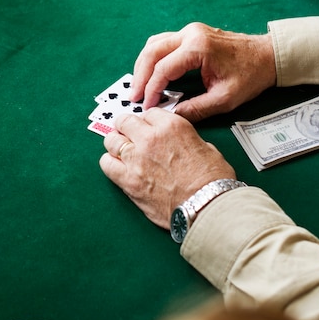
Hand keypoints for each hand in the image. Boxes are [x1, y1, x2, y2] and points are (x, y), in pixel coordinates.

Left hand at [99, 108, 235, 228]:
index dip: (148, 121)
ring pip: (111, 140)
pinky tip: (116, 165)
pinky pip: (106, 164)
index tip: (148, 127)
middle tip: (129, 133)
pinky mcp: (128, 181)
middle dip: (127, 126)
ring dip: (115, 143)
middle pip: (125, 121)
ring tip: (120, 149)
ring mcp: (136, 159)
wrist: (205, 206)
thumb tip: (180, 143)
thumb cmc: (212, 181)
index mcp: (172, 126)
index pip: (149, 113)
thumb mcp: (206, 147)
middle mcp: (150, 138)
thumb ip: (186, 140)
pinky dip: (109, 162)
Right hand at [130, 22, 275, 122]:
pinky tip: (152, 74)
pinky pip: (163, 43)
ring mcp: (190, 30)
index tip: (146, 106)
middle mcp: (190, 34)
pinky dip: (154, 58)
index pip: (163, 69)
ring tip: (139, 87)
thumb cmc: (251, 76)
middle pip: (152, 52)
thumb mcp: (224, 99)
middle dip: (140, 76)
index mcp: (198, 48)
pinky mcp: (192, 33)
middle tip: (133, 97)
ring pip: (154, 44)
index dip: (152, 90)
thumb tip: (171, 117)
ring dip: (144, 65)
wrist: (268, 56)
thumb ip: (195, 109)